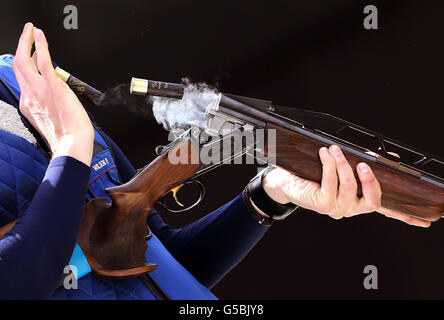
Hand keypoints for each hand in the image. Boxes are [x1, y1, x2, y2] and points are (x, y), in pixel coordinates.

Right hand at [12, 23, 93, 165]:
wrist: (72, 145)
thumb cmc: (67, 136)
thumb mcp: (50, 120)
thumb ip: (47, 106)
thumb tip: (54, 96)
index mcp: (29, 105)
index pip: (22, 79)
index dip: (24, 64)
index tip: (29, 53)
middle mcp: (30, 96)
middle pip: (18, 66)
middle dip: (21, 46)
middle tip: (26, 33)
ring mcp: (39, 90)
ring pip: (25, 60)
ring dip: (27, 41)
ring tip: (30, 29)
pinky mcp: (53, 87)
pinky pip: (43, 61)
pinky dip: (40, 45)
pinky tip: (40, 36)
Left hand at [262, 144, 430, 227]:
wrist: (286, 181)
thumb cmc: (313, 173)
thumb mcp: (342, 166)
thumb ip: (364, 165)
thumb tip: (391, 159)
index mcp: (358, 201)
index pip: (386, 211)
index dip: (405, 217)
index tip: (425, 222)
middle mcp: (350, 208)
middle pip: (372, 200)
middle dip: (369, 180)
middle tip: (363, 163)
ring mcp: (337, 209)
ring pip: (349, 187)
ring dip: (343, 164)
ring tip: (334, 149)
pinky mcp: (322, 205)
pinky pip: (331, 183)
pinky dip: (330, 166)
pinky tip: (325, 155)